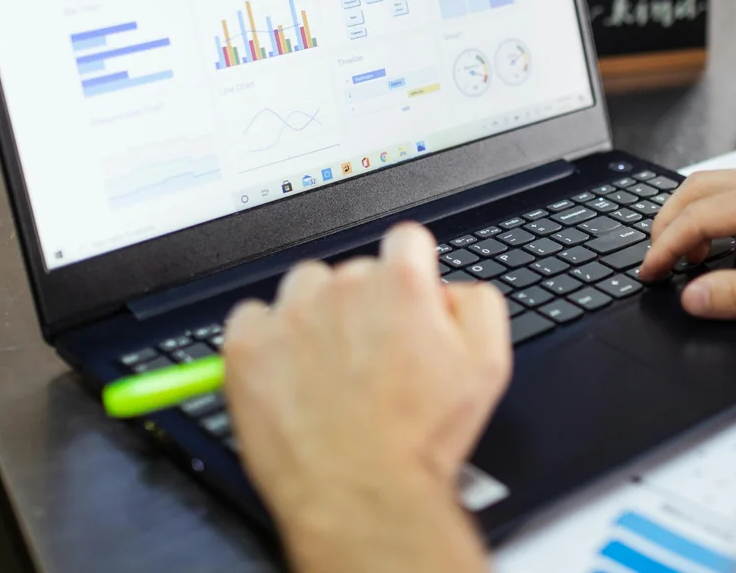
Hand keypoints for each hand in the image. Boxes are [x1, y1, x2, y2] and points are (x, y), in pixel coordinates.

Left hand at [224, 223, 510, 571]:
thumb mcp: (488, 365)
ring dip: (315, 316)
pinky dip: (266, 340)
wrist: (362, 494)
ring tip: (328, 368)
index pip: (406, 241)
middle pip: (354, 271)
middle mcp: (344, 287)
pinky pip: (251, 317)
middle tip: (372, 358)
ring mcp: (291, 314)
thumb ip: (477, 305)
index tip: (404, 301)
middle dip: (365, 305)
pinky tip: (289, 374)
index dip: (411, 272)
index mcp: (402, 283)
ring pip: (304, 288)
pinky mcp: (248, 345)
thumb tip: (451, 289)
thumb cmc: (420, 439)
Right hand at [635, 166, 735, 318]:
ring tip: (689, 258)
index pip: (699, 215)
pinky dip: (724, 219)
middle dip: (669, 224)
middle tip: (657, 260)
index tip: (650, 272)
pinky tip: (735, 251)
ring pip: (720, 187)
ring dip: (695, 219)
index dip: (666, 246)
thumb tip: (693, 297)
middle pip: (700, 188)